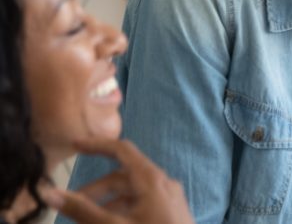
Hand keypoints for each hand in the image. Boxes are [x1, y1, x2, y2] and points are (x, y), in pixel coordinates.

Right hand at [45, 139, 193, 223]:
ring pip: (132, 193)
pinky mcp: (172, 213)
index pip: (122, 150)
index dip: (97, 145)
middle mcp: (164, 183)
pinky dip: (123, 210)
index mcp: (152, 179)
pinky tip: (110, 223)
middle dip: (95, 189)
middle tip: (72, 206)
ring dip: (107, 202)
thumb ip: (82, 210)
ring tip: (87, 219)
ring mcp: (170, 198)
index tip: (74, 145)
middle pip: (123, 176)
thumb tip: (50, 193)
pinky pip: (143, 204)